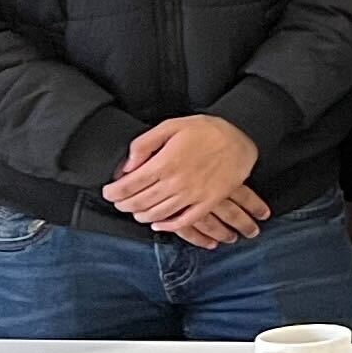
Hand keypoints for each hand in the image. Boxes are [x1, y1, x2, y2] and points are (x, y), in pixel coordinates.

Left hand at [110, 114, 262, 242]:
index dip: (113, 192)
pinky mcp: (209, 201)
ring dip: (141, 216)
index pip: (129, 186)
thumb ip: (145, 144)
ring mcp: (193, 195)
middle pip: (139, 202)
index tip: (108, 192)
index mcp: (165, 163)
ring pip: (158, 215)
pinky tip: (159, 224)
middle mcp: (176, 182)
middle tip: (118, 203)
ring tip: (135, 212)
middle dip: (123, 205)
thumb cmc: (207, 129)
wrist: (244, 135)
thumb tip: (127, 166)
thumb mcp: (172, 126)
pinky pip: (184, 221)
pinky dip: (168, 226)